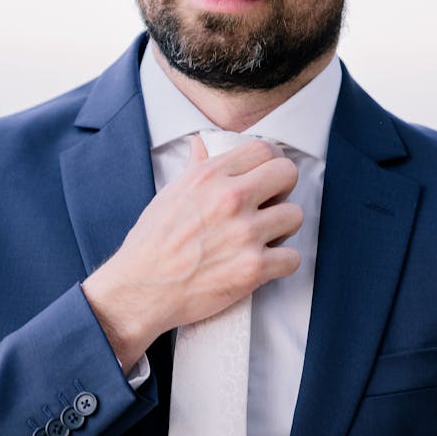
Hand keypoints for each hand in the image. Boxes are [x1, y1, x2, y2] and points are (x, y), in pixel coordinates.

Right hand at [82, 137, 301, 371]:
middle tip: (270, 208)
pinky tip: (265, 266)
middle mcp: (230, 199)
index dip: (269, 166)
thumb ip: (194, 169)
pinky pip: (292, 258)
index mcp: (209, 176)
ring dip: (283, 230)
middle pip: (287, 174)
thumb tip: (201, 146)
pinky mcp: (253, 268)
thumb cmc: (150, 245)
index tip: (266, 182)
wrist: (141, 290)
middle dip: (283, 191)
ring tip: (264, 240)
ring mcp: (245, 233)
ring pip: (295, 216)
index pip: (263, 150)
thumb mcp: (169, 195)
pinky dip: (282, 264)